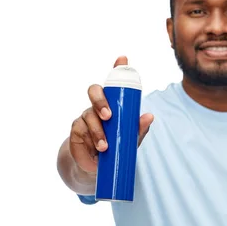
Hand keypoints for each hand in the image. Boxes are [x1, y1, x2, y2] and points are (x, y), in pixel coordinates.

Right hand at [69, 56, 153, 173]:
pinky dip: (92, 139)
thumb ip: (138, 127)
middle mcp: (97, 105)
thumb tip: (149, 116)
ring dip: (98, 130)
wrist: (96, 166)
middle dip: (100, 101)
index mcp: (112, 103)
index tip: (122, 59)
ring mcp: (85, 116)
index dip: (117, 68)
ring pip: (88, 114)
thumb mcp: (130, 138)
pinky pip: (81, 129)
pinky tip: (99, 148)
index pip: (113, 83)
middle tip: (108, 116)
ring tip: (105, 145)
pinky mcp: (77, 129)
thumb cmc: (115, 147)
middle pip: (94, 92)